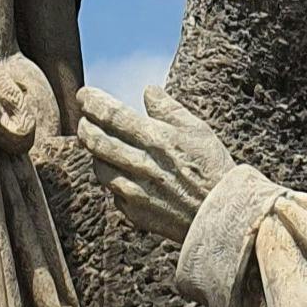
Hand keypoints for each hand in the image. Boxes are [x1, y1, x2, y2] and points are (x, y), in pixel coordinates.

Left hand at [76, 85, 235, 243]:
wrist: (223, 215)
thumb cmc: (213, 168)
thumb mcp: (197, 130)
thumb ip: (168, 109)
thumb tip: (148, 90)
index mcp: (157, 139)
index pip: (113, 115)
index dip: (93, 103)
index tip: (84, 95)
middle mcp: (142, 165)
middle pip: (97, 141)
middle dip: (84, 126)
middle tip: (83, 118)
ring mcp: (136, 192)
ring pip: (99, 168)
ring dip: (95, 153)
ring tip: (99, 144)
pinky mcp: (136, 213)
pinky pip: (113, 192)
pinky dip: (112, 179)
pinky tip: (120, 172)